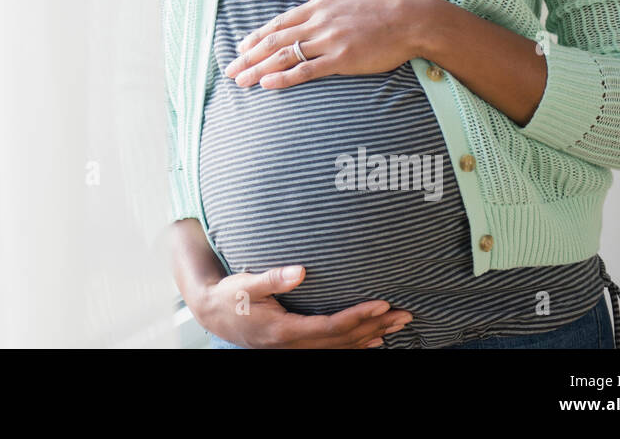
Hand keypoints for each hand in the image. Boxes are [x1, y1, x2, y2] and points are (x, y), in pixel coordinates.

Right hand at [195, 265, 413, 348]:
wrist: (214, 315)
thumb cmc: (230, 297)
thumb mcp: (246, 284)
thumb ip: (272, 277)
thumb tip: (300, 270)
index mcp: (285, 331)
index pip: (332, 326)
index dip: (359, 316)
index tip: (383, 303)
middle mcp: (294, 345)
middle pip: (344, 340)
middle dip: (376, 327)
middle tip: (405, 314)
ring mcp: (296, 349)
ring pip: (342, 347)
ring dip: (372, 337)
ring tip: (397, 326)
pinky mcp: (297, 346)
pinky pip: (333, 349)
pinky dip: (355, 345)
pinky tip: (373, 342)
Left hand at [224, 0, 422, 89]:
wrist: (413, 18)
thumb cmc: (384, 2)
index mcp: (318, 5)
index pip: (279, 22)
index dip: (257, 35)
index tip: (241, 46)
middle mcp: (318, 22)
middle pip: (274, 40)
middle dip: (249, 55)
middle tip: (230, 69)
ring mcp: (328, 41)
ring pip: (284, 56)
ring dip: (258, 69)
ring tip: (241, 81)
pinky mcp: (341, 59)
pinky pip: (306, 71)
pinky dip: (284, 78)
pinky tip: (267, 85)